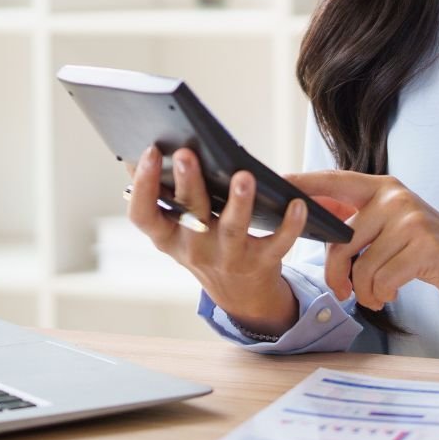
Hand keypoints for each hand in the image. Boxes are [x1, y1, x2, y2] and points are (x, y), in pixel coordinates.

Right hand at [125, 145, 307, 336]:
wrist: (238, 293)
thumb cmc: (203, 242)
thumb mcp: (175, 227)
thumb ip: (162, 193)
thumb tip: (143, 147)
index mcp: (166, 235)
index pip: (143, 214)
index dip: (142, 185)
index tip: (148, 151)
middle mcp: (193, 248)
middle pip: (189, 214)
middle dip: (187, 183)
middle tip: (185, 153)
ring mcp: (227, 258)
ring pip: (232, 230)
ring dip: (238, 203)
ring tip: (243, 176)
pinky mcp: (261, 263)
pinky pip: (277, 244)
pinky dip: (289, 225)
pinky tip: (296, 203)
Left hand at [283, 170, 438, 319]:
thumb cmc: (428, 251)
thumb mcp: (394, 226)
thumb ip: (359, 220)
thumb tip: (313, 220)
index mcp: (383, 187)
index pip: (333, 182)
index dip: (303, 184)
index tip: (276, 183)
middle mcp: (395, 197)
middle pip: (340, 239)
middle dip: (335, 272)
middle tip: (342, 290)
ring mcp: (410, 219)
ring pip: (360, 266)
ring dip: (364, 290)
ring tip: (376, 293)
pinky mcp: (423, 246)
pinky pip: (380, 279)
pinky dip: (381, 295)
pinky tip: (392, 293)